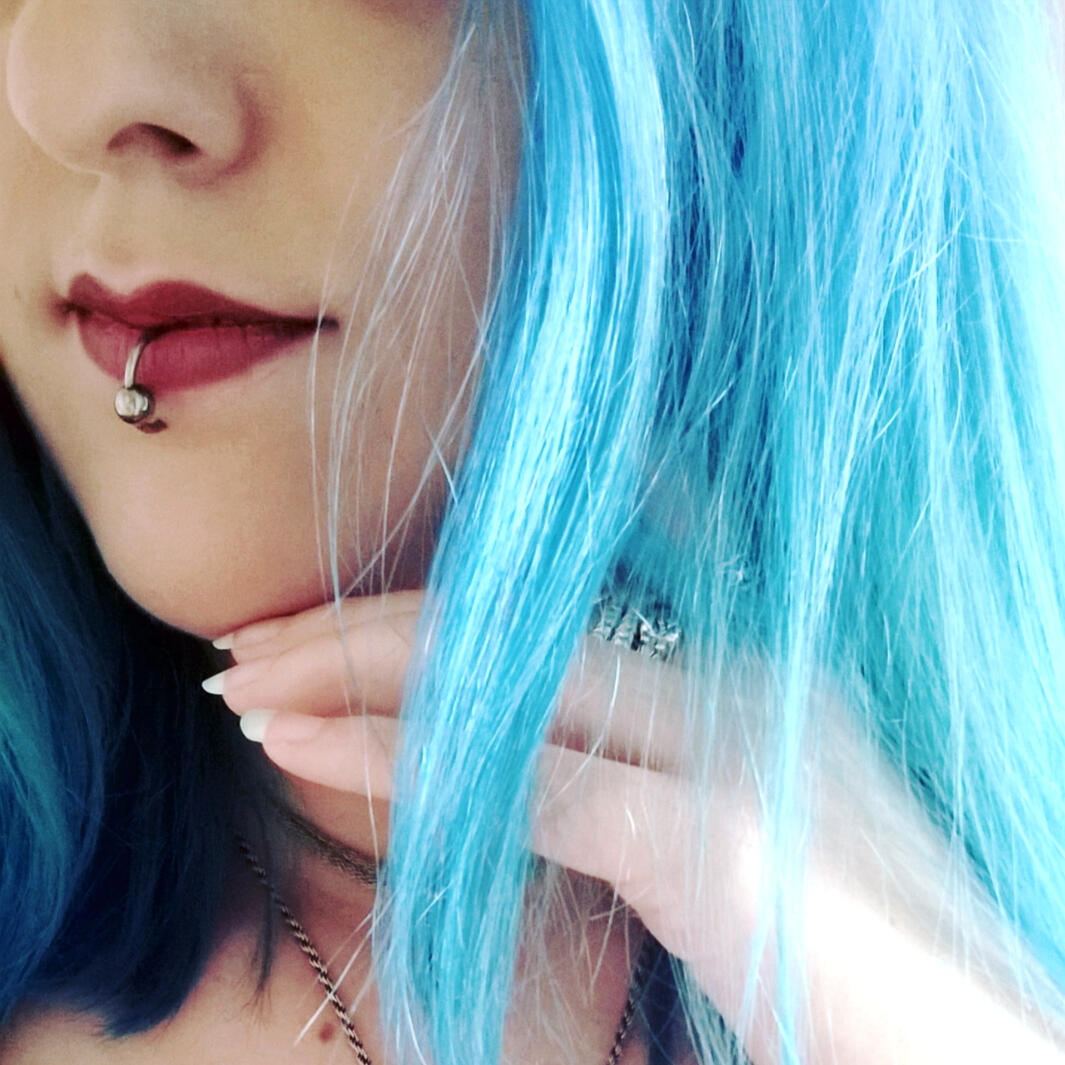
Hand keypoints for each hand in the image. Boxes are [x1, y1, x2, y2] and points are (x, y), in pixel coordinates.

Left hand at [207, 593, 1064, 1064]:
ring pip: (498, 676)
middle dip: (355, 630)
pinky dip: (391, 757)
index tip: (310, 642)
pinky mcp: (716, 837)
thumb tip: (491, 758)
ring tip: (242, 689)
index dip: (412, 615)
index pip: (538, 612)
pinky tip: (296, 746)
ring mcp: (727, 745)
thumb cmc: (837, 963)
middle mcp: (734, 676)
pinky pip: (521, 778)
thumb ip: (614, 782)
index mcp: (733, 672)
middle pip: (503, 621)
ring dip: (345, 676)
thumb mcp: (713, 839)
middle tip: (245, 654)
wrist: (970, 1045)